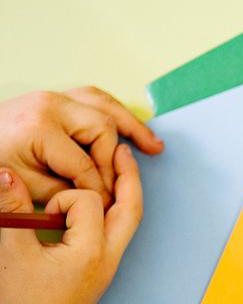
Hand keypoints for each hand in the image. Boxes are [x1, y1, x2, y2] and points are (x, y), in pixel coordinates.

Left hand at [0, 89, 160, 208]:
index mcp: (40, 127)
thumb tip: (101, 195)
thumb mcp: (28, 185)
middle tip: (125, 182)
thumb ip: (68, 191)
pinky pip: (94, 99)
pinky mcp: (55, 98)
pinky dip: (117, 113)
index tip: (106, 206)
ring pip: (104, 105)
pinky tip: (133, 129)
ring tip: (154, 146)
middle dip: (114, 159)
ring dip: (132, 125)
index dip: (100, 188)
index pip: (86, 163)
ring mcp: (53, 97)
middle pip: (102, 127)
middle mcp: (50, 104)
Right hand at [0, 152, 141, 303]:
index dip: (64, 196)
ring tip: (117, 166)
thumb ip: (9, 210)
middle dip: (128, 179)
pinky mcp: (101, 271)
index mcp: (90, 253)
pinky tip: (100, 200)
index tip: (43, 211)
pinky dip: (111, 212)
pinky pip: (115, 234)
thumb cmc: (20, 303)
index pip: (88, 202)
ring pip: (126, 223)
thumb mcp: (9, 253)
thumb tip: (4, 172)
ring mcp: (108, 267)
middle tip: (121, 148)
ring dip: (122, 194)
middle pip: (129, 210)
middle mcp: (107, 259)